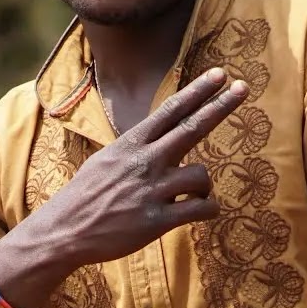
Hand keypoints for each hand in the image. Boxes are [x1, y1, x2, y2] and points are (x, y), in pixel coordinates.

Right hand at [3, 69, 248, 294]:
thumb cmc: (86, 196)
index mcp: (131, 145)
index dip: (197, 91)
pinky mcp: (157, 222)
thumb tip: (158, 137)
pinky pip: (201, 209)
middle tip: (243, 88)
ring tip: (193, 195)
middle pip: (191, 128)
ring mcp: (152, 191)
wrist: (64, 232)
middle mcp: (144, 162)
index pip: (169, 111)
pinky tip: (202, 211)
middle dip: (220, 106)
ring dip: (204, 185)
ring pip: (202, 175)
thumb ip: (135, 148)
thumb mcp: (106, 160)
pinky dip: (208, 209)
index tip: (220, 74)